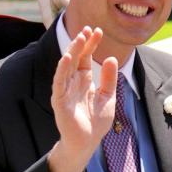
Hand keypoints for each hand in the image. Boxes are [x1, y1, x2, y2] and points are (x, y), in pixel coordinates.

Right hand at [47, 26, 116, 171]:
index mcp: (84, 80)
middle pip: (76, 58)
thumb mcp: (109, 97)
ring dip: (72, 51)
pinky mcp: (59, 100)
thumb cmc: (96, 122)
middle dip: (81, 43)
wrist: (87, 142)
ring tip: (79, 38)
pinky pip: (59, 82)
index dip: (91, 44)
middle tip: (88, 29)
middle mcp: (73, 83)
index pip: (86, 57)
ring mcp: (65, 90)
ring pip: (66, 66)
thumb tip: (112, 58)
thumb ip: (109, 79)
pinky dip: (62, 69)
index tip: (98, 31)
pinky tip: (68, 57)